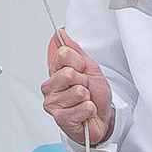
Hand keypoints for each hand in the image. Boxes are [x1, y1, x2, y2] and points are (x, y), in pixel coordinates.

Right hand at [41, 33, 114, 147]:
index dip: (79, 62)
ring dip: (87, 98)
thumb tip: (61, 33)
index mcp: (55, 72)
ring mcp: (53, 103)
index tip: (82, 70)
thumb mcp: (89, 67)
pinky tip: (85, 113)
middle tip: (85, 89)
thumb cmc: (94, 95)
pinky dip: (89, 109)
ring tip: (84, 102)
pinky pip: (82, 107)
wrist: (101, 119)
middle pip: (68, 73)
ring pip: (77, 91)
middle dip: (84, 82)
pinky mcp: (60, 118)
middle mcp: (50, 87)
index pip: (62, 54)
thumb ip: (75, 50)